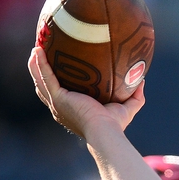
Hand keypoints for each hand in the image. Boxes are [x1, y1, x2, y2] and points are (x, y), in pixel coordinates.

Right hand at [28, 46, 144, 139]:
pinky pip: (46, 76)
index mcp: (71, 110)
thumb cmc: (115, 125)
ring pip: (40, 80)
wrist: (105, 131)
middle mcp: (60, 108)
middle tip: (40, 54)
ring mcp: (57, 103)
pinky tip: (38, 50)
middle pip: (44, 87)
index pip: (59, 94)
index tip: (56, 68)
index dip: (55, 82)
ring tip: (36, 48)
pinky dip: (40, 63)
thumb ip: (135, 96)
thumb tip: (142, 80)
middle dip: (39, 71)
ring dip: (35, 65)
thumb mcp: (127, 108)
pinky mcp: (58, 97)